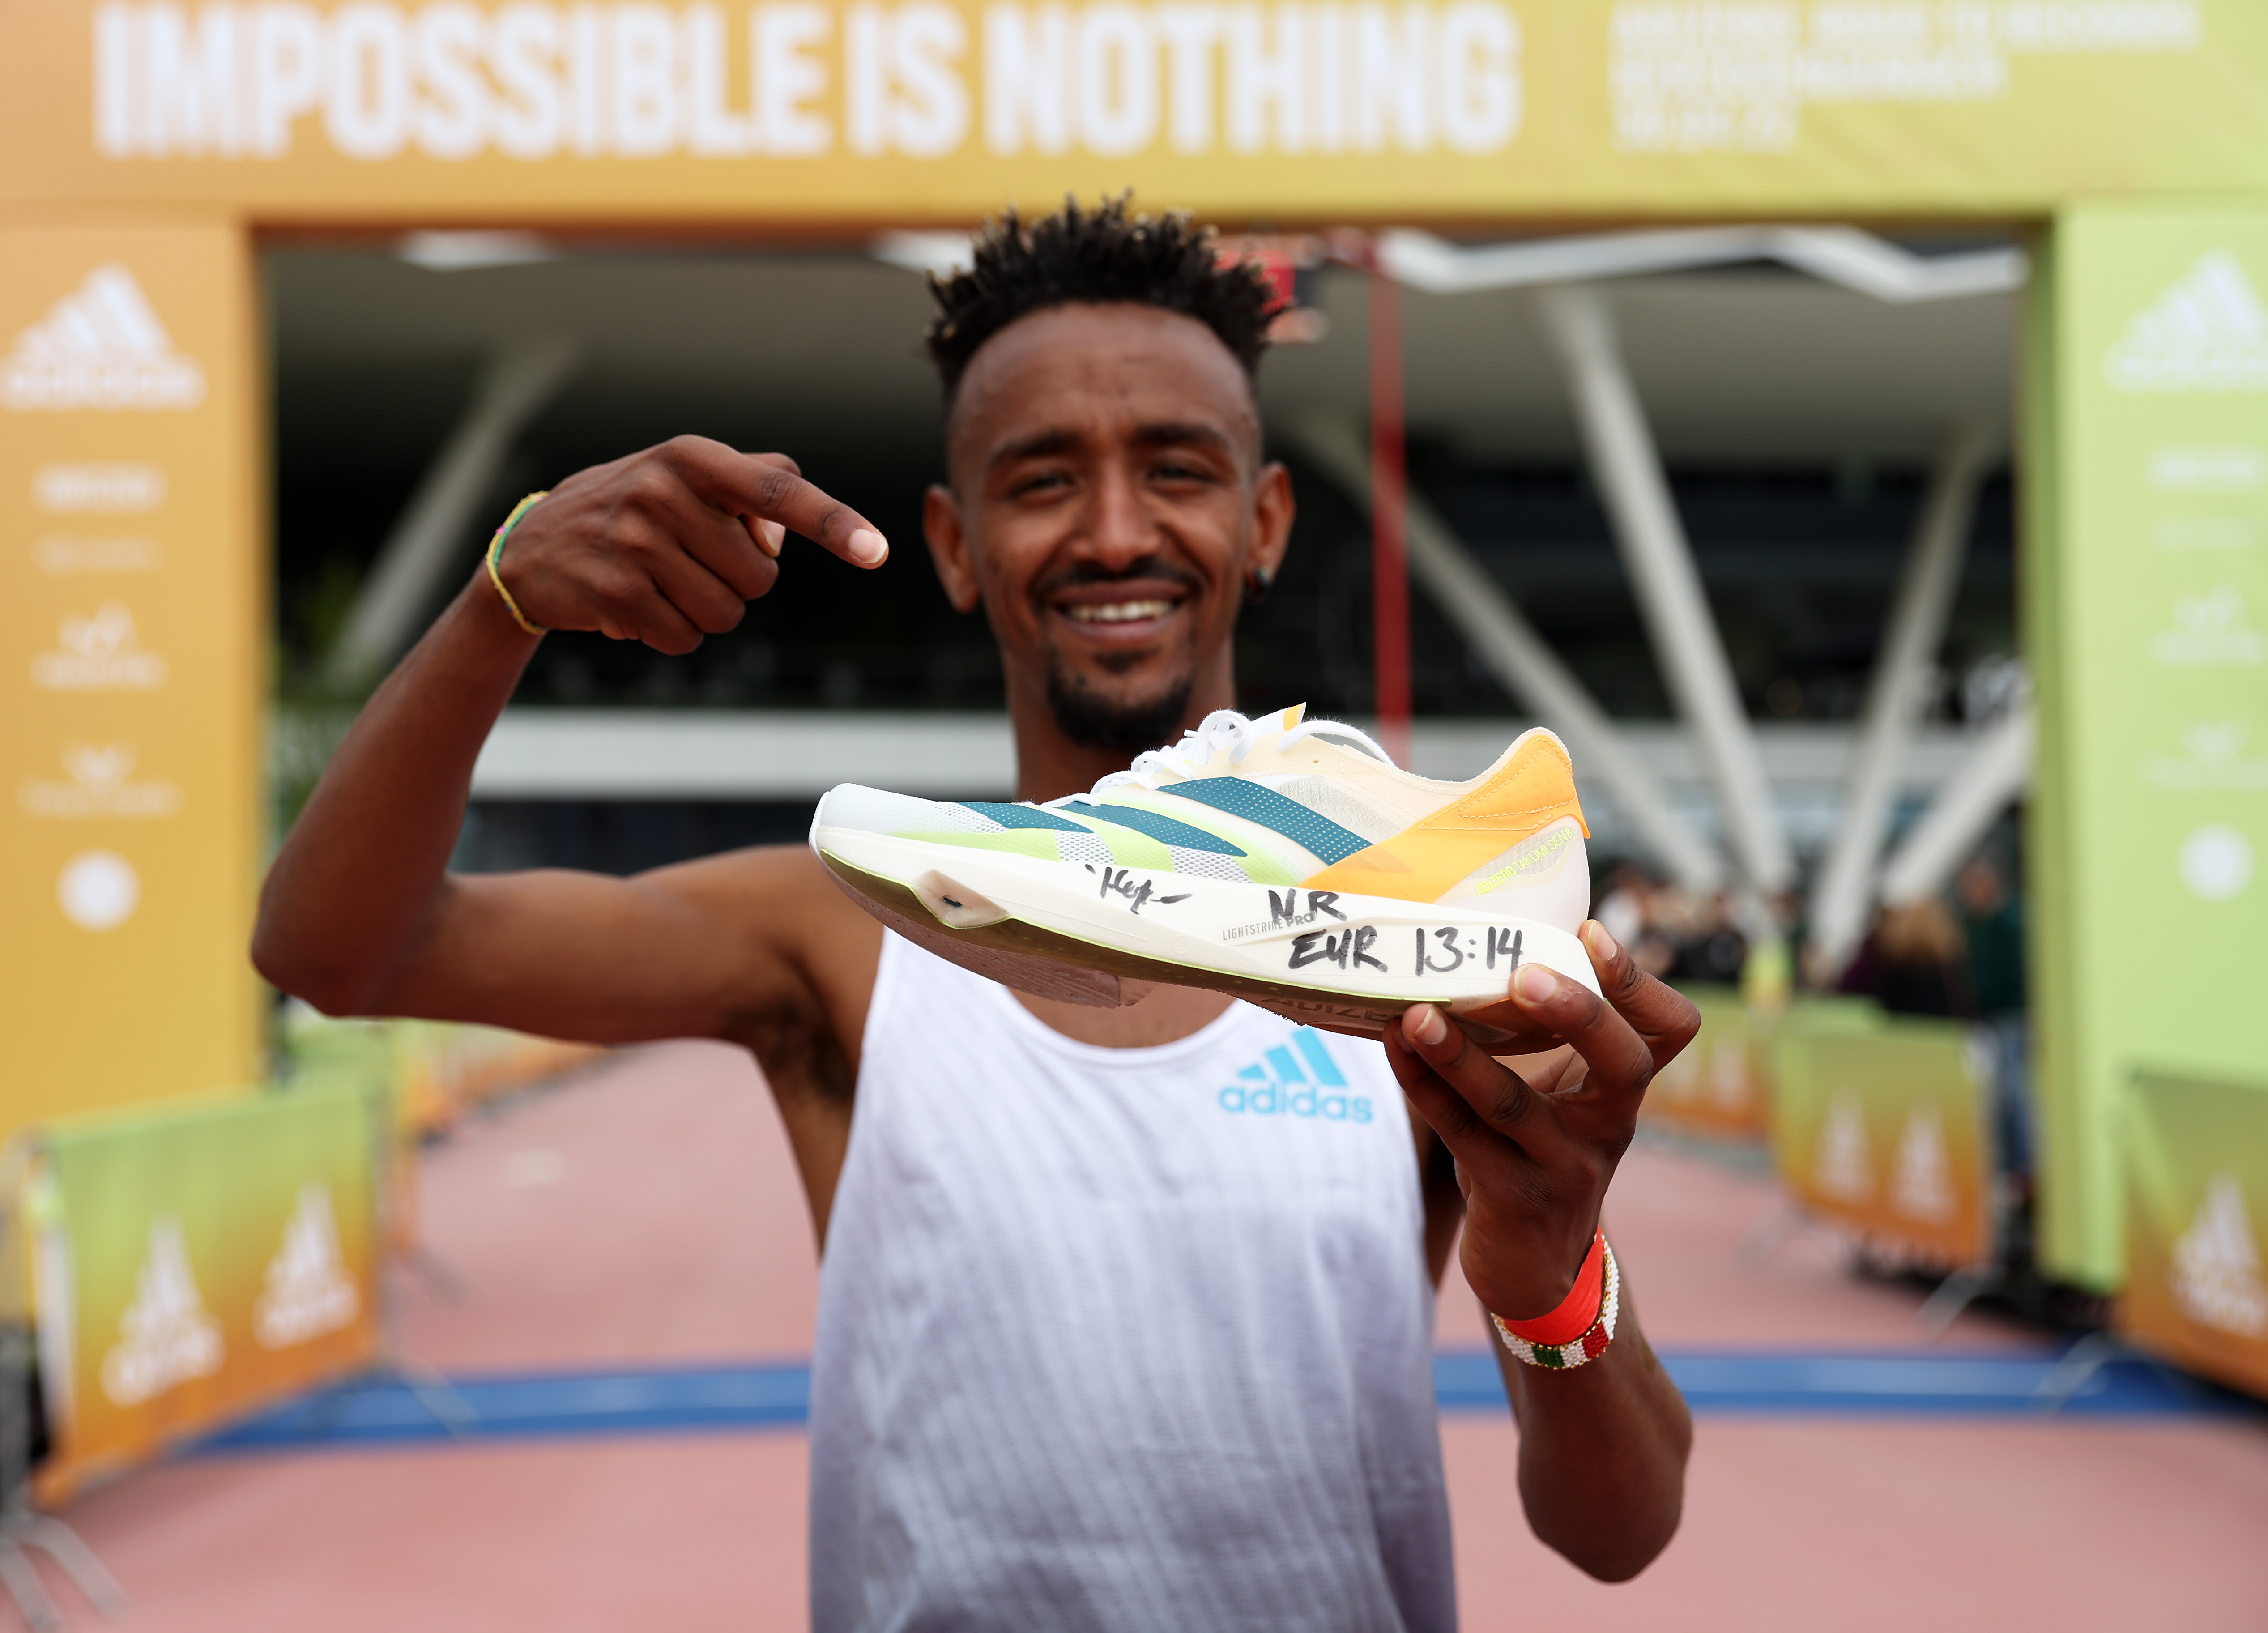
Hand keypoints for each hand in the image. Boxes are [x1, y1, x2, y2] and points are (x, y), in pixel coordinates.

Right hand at [493, 435, 887, 653]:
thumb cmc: (637, 508)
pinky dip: (673, 633)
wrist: (534, 548)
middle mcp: (661, 492)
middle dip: (739, 581)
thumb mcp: (690, 477)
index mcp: (691, 458)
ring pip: (726, 613)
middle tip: (692, 561)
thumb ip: (756, 486)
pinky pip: (685, 638)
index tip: (876, 552)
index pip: (776, 492)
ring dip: (707, 611)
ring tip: (665, 583)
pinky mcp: (614, 594)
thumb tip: (785, 532)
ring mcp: (633, 544)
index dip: (833, 522)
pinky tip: (640, 606)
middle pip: (760, 575)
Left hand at [1383, 921, 1699, 1322]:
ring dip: (1459, 1055)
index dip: (1639, 981)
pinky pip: (1462, 1134)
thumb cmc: (1540, 1156)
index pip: (1669, 1030)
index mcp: (1623, 1091)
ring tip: (1417, 1013)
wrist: (1536, 1271)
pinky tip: (1394, 1046)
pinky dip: (1423, 1087)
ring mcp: (1562, 1167)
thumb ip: (1552, 1038)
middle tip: (1524, 970)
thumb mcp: (1565, 1100)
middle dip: (1579, 1012)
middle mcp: (1608, 1127)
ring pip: (1514, 1105)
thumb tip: (1499, 939)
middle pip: (1622, 1064)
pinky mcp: (1512, 1199)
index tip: (1591, 927)